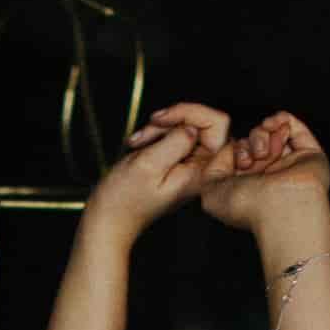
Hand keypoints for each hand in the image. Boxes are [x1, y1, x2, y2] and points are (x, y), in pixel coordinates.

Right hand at [84, 101, 232, 242]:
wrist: (110, 216)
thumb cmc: (126, 198)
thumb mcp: (149, 165)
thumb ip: (176, 142)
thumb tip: (192, 126)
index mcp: (202, 171)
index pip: (219, 124)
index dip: (192, 113)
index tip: (163, 120)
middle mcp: (202, 167)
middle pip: (203, 121)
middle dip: (171, 119)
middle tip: (147, 132)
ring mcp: (190, 164)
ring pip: (186, 124)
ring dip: (159, 127)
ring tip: (139, 142)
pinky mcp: (178, 161)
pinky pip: (174, 133)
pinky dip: (155, 133)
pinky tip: (139, 145)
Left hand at [195, 110, 329, 238]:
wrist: (280, 207)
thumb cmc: (247, 207)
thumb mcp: (210, 189)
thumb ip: (213, 164)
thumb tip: (231, 146)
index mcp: (249, 186)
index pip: (238, 154)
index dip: (233, 151)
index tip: (237, 163)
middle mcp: (269, 176)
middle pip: (253, 142)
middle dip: (247, 145)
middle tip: (249, 162)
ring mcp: (289, 164)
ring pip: (270, 133)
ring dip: (261, 135)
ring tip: (263, 152)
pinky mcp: (309, 154)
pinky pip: (292, 125)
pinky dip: (280, 119)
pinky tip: (272, 126)